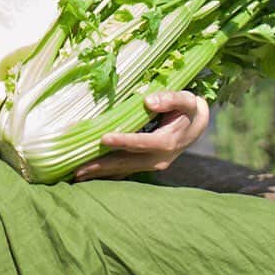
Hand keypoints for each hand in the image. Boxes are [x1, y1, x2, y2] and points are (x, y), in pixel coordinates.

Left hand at [73, 90, 208, 181]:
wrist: (197, 124)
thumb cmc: (188, 108)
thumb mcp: (185, 99)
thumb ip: (169, 99)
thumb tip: (148, 101)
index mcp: (167, 142)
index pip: (142, 143)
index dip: (123, 141)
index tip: (103, 139)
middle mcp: (159, 159)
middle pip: (127, 162)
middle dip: (103, 165)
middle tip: (78, 168)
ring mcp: (153, 164)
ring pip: (124, 170)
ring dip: (101, 172)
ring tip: (77, 175)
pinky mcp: (147, 164)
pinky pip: (125, 171)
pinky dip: (108, 173)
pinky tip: (91, 175)